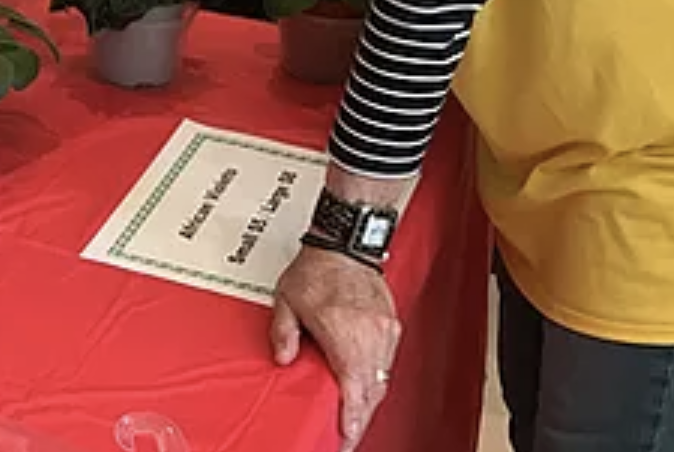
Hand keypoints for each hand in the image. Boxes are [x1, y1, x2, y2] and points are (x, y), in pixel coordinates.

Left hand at [271, 246, 400, 451]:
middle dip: (360, 416)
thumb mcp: (287, 299)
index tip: (346, 438)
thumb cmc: (318, 267)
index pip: (354, 392)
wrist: (345, 242)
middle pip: (371, 391)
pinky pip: (386, 361)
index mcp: (345, 334)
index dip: (351, 421)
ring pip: (382, 379)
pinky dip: (375, 375)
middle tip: (347, 432)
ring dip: (368, 397)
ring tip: (354, 411)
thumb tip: (283, 358)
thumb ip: (283, 331)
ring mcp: (384, 330)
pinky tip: (364, 381)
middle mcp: (370, 336)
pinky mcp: (390, 324)